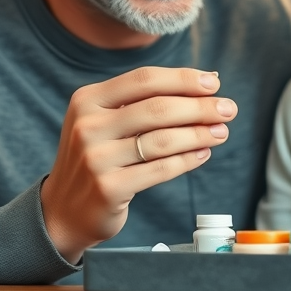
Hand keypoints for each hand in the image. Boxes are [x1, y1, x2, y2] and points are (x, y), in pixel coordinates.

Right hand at [40, 67, 235, 261]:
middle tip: (228, 109)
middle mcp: (88, 125)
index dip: (182, 79)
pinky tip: (203, 153)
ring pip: (163, 140)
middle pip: (157, 108)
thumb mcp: (106, 121)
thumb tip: (206, 82)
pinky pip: (161, 169)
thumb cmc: (97, 157)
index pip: (144, 79)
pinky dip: (188, 159)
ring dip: (200, 133)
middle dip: (199, 107)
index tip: (213, 83)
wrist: (63, 211)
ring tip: (221, 132)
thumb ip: (147, 101)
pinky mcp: (109, 188)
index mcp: (88, 99)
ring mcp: (96, 158)